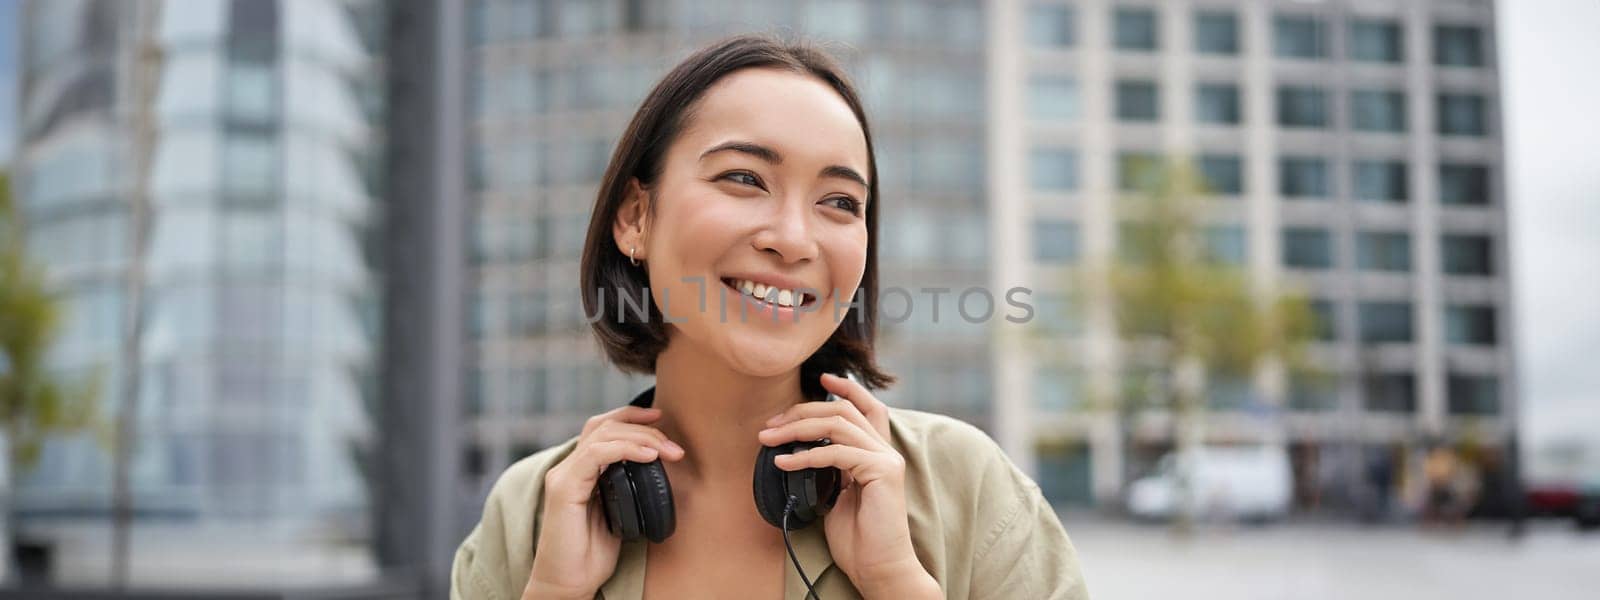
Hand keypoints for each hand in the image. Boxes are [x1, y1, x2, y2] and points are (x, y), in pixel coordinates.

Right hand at [524, 405, 685, 599]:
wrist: (568, 582)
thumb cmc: (591, 554)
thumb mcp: (619, 513)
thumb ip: (627, 488)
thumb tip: (657, 470)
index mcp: (580, 471)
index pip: (602, 428)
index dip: (631, 417)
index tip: (661, 418)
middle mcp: (568, 468)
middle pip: (605, 426)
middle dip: (644, 429)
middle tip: (674, 447)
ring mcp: (563, 476)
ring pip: (602, 435)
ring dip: (641, 438)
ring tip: (668, 451)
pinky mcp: (563, 488)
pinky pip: (595, 455)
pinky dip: (625, 449)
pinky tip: (648, 456)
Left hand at [757, 373, 935, 595]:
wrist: (878, 568)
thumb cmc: (858, 539)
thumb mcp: (836, 495)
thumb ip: (828, 469)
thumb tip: (796, 451)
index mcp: (877, 454)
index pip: (868, 408)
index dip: (848, 389)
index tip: (822, 377)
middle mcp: (885, 451)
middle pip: (843, 411)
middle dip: (803, 411)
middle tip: (770, 425)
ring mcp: (886, 460)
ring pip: (838, 425)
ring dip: (797, 428)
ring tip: (768, 440)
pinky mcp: (882, 472)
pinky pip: (836, 453)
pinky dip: (804, 456)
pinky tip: (783, 462)